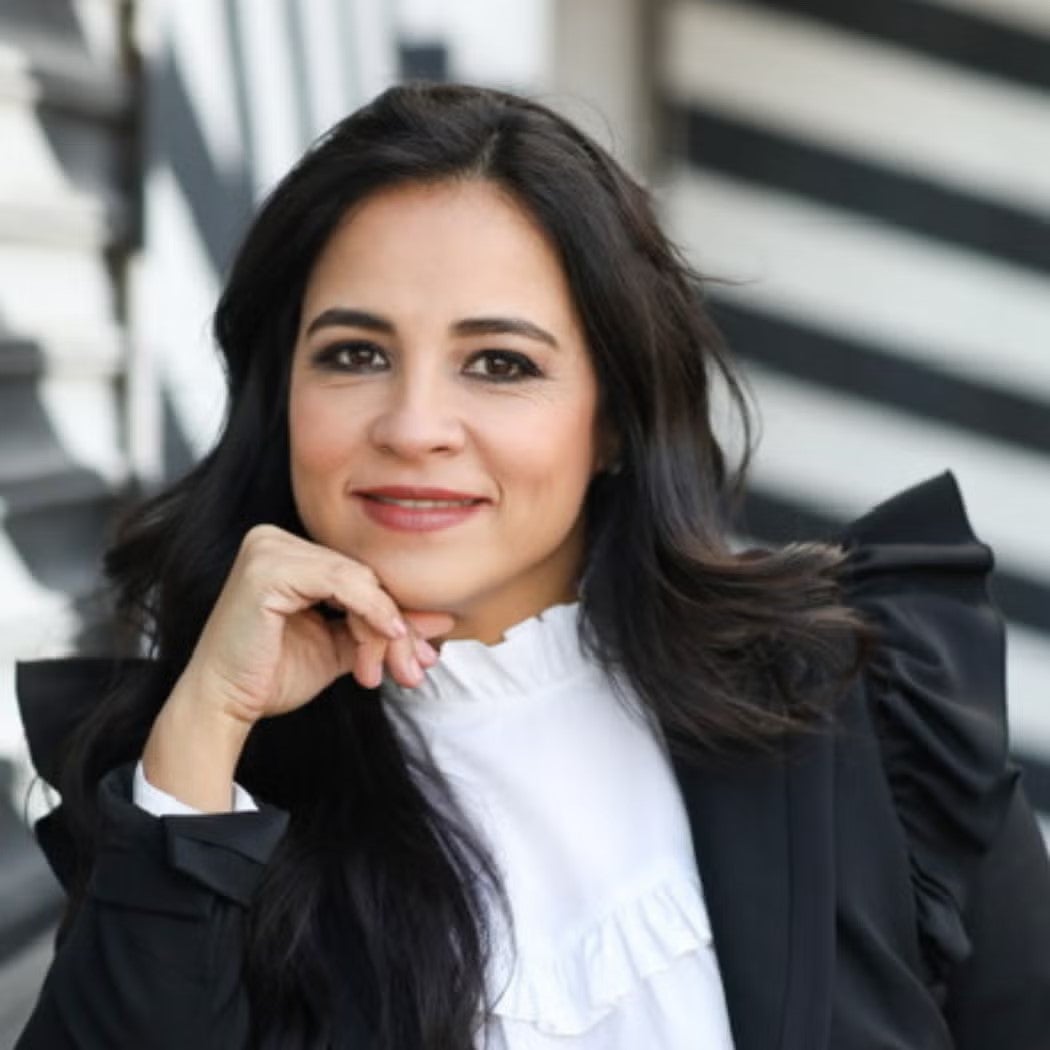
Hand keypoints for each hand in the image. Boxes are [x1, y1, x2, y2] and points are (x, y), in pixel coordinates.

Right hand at [176, 524, 453, 726]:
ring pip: (358, 580)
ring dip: (387, 627)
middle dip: (398, 625)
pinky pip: (342, 582)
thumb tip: (442, 621)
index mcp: (289, 551)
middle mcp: (274, 539)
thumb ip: (381, 628)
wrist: (223, 705)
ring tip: (401, 668)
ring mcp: (267, 548)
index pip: (359, 574)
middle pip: (362, 575)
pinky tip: (390, 636)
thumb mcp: (339, 646)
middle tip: (421, 665)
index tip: (427, 652)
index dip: (397, 613)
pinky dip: (372, 611)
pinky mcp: (267, 567)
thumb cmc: (272, 675)